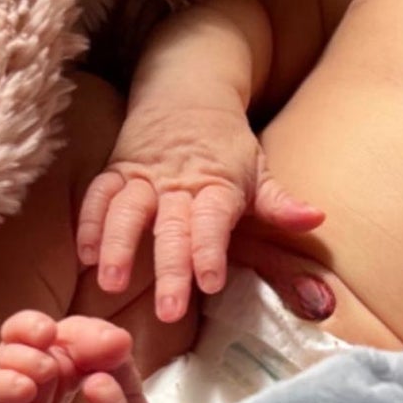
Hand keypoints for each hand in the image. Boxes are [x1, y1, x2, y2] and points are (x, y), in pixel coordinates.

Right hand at [76, 94, 323, 320]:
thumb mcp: (259, 171)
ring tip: (111, 282)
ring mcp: (143, 176)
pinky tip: (88, 255)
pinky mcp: (117, 171)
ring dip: (118, 245)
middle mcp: (178, 183)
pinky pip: (99, 195)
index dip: (210, 250)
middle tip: (168, 311)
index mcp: (217, 185)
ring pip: (127, 210)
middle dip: (169, 267)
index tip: (210, 282)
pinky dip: (90, 222)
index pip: (212, 221)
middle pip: (171, 227)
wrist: (187, 91)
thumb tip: (314, 218)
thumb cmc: (227, 145)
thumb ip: (280, 203)